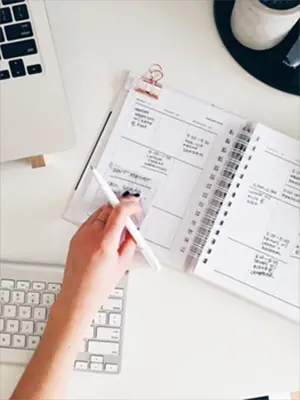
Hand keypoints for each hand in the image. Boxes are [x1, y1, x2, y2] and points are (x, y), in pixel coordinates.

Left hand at [56, 197, 140, 324]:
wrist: (77, 296)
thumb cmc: (97, 286)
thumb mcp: (122, 264)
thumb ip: (129, 243)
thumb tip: (133, 232)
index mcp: (105, 243)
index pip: (119, 212)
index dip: (130, 205)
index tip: (135, 206)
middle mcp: (91, 236)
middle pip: (108, 208)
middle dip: (121, 207)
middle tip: (130, 212)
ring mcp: (81, 235)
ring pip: (98, 212)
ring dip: (110, 213)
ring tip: (119, 224)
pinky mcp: (75, 238)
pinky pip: (89, 221)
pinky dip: (100, 220)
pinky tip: (106, 230)